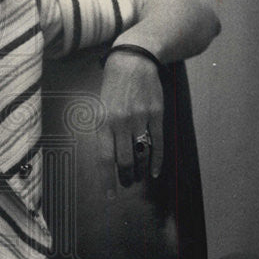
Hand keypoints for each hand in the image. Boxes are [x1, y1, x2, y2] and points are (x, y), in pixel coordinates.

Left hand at [98, 52, 163, 188]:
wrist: (133, 61)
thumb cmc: (113, 86)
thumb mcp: (101, 107)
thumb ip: (104, 132)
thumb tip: (108, 158)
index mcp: (104, 122)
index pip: (104, 158)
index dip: (107, 180)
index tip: (110, 196)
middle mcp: (121, 122)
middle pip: (124, 160)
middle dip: (125, 177)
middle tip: (126, 184)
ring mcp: (140, 118)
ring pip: (141, 153)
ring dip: (139, 170)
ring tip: (137, 178)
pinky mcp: (156, 114)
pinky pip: (158, 142)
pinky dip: (157, 160)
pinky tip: (154, 171)